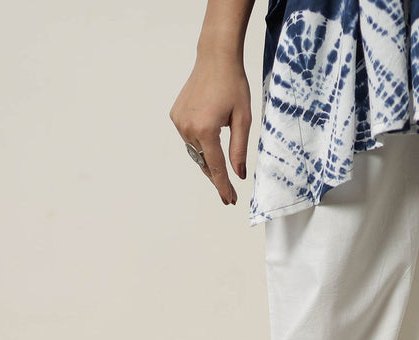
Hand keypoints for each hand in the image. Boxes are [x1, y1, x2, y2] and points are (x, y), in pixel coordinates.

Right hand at [170, 54, 251, 204]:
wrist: (215, 59)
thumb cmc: (234, 86)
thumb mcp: (243, 120)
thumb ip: (239, 150)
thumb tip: (238, 175)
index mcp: (206, 130)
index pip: (216, 167)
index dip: (223, 186)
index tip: (230, 200)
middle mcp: (187, 127)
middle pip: (205, 162)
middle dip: (217, 178)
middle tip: (229, 194)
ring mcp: (179, 121)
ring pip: (197, 152)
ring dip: (209, 161)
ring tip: (221, 169)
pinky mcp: (175, 115)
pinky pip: (190, 139)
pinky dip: (201, 145)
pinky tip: (210, 143)